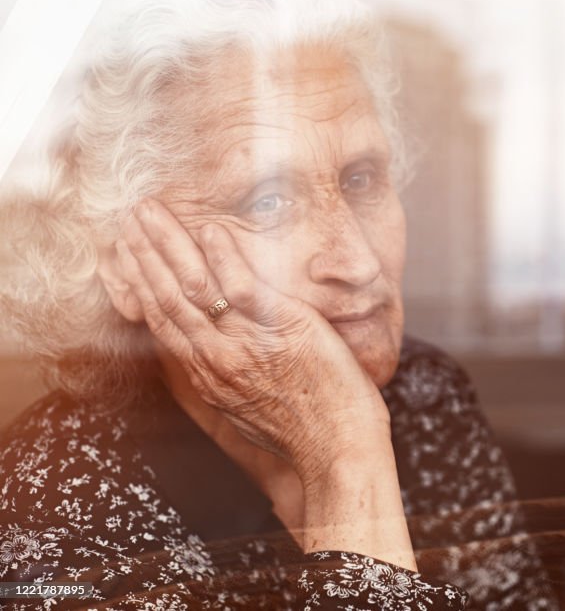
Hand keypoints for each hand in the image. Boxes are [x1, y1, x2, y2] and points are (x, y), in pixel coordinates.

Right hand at [115, 198, 390, 483]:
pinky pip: (244, 289)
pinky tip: (210, 231)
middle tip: (130, 218)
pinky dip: (225, 258)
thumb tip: (216, 357)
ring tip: (151, 212)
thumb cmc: (303, 434)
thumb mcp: (246, 409)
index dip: (141, 284)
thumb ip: (227, 377)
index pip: (162, 321)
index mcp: (206, 375)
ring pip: (195, 287)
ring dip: (170, 245)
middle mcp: (215, 358)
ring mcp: (244, 344)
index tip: (127, 255)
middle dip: (145, 254)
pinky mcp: (282, 330)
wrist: (336, 452)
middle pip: (168, 297)